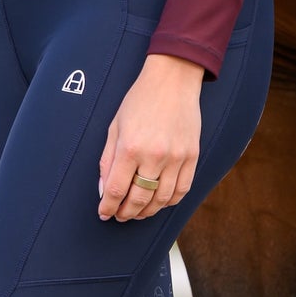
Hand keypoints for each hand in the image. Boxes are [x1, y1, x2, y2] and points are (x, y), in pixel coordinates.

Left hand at [97, 53, 204, 220]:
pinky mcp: (192, 156)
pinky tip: (159, 202)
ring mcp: (176, 157)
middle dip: (126, 213)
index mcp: (130, 146)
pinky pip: (182, 190)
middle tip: (120, 215)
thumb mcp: (115, 125)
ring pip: (161, 200)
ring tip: (137, 212)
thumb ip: (107, 159)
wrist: (172, 80)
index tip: (104, 213)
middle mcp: (154, 155)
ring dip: (147, 211)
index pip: (116, 189)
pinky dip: (169, 202)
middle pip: (139, 199)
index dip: (108, 206)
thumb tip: (103, 190)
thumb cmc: (139, 100)